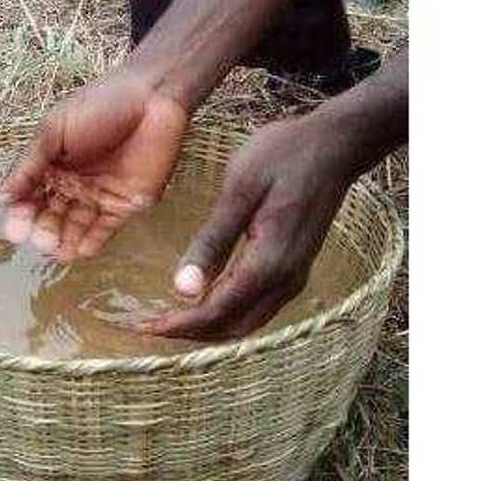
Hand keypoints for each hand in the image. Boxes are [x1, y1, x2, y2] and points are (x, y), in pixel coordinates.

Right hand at [0, 75, 188, 260]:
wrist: (152, 98)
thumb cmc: (100, 105)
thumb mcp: (54, 132)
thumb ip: (28, 167)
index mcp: (50, 164)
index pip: (28, 196)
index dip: (21, 213)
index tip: (15, 228)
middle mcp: (72, 184)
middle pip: (51, 215)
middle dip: (43, 229)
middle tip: (39, 238)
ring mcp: (98, 195)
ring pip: (75, 226)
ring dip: (64, 240)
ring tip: (56, 249)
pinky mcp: (126, 204)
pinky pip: (104, 229)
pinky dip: (91, 242)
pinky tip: (78, 251)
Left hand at [137, 115, 358, 339]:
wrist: (334, 146)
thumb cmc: (285, 156)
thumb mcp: (240, 190)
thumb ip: (213, 241)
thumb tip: (183, 288)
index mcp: (270, 262)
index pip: (218, 311)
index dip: (180, 324)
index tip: (146, 325)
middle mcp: (286, 280)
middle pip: (234, 328)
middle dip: (191, 334)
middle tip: (150, 326)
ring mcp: (294, 277)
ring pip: (248, 323)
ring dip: (210, 328)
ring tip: (172, 320)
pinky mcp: (295, 269)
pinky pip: (258, 308)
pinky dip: (228, 315)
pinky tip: (206, 302)